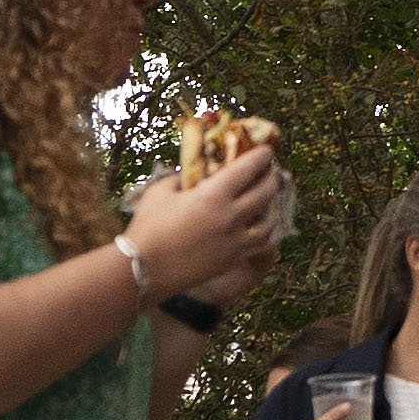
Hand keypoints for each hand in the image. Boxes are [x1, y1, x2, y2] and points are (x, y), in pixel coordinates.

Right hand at [125, 146, 294, 312]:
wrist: (146, 269)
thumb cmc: (149, 227)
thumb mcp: (160, 192)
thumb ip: (181, 177)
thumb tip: (194, 171)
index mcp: (213, 195)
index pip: (247, 169)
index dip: (261, 157)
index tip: (267, 150)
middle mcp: (231, 217)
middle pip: (264, 192)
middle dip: (271, 178)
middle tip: (269, 172)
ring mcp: (235, 241)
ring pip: (268, 221)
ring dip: (272, 207)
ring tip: (269, 200)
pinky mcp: (232, 259)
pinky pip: (258, 243)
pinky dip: (264, 232)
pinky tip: (260, 227)